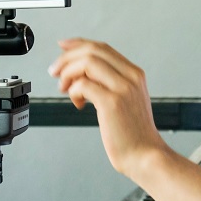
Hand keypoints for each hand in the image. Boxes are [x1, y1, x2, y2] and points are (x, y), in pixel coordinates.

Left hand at [48, 39, 171, 178]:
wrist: (145, 156)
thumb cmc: (133, 135)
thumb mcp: (126, 101)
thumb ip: (110, 85)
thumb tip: (81, 74)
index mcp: (134, 74)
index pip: (102, 48)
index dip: (78, 44)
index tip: (62, 47)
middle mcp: (131, 77)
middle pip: (92, 50)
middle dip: (67, 58)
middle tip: (55, 72)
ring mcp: (123, 88)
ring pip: (86, 62)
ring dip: (68, 73)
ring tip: (64, 89)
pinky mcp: (112, 102)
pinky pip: (83, 84)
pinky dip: (74, 92)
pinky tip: (78, 104)